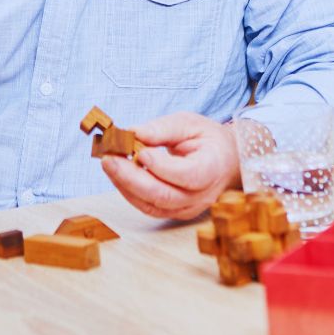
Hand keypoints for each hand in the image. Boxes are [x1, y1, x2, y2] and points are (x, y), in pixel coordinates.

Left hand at [101, 112, 240, 219]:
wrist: (225, 160)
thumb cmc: (207, 139)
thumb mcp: (189, 123)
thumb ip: (162, 128)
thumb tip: (133, 132)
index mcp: (212, 169)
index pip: (188, 176)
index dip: (162, 167)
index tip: (140, 152)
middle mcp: (202, 195)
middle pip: (165, 196)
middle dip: (132, 178)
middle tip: (109, 158)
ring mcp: (189, 207)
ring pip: (153, 205)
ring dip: (125, 185)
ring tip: (108, 162)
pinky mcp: (175, 211)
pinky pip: (149, 207)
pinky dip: (129, 191)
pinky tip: (116, 173)